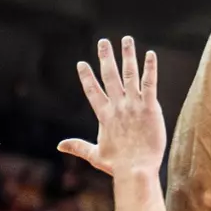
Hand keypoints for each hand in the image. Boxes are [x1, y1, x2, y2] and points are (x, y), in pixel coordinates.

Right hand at [58, 37, 165, 176]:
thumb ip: (78, 146)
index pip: (92, 91)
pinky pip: (150, 84)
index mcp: (104, 116)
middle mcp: (117, 106)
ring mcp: (133, 105)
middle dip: (105, 57)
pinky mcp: (150, 108)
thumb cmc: (117, 165)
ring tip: (126, 40)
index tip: (81, 63)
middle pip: (110, 76)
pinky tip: (150, 54)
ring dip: (127, 56)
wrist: (136, 170)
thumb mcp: (95, 155)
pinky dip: (150, 68)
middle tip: (103, 42)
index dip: (86, 77)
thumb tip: (59, 146)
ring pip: (129, 75)